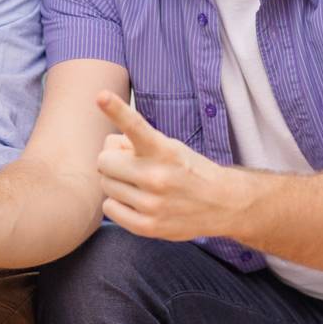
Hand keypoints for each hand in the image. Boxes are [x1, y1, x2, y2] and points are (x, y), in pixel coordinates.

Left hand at [94, 90, 233, 240]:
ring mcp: (152, 204)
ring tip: (138, 184)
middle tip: (129, 164)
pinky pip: (109, 208)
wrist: (221, 203)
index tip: (101, 96)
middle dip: (112, 161)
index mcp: (164, 150)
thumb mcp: (169, 146)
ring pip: (105, 185)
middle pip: (104, 161)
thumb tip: (107, 148)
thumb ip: (135, 144)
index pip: (136, 127)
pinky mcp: (148, 226)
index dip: (117, 110)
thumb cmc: (187, 169)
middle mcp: (157, 177)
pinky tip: (136, 201)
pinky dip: (117, 203)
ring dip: (116, 182)